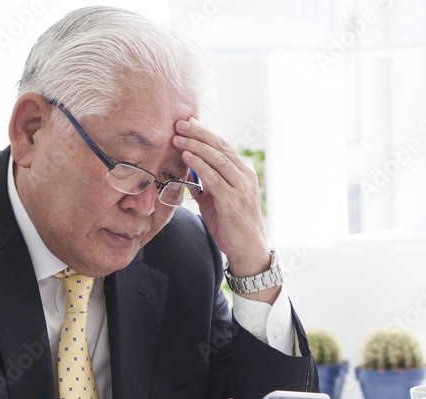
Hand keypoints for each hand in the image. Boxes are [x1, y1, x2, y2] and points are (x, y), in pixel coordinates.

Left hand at [172, 119, 270, 279]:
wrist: (247, 248)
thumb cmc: (230, 223)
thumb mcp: (215, 199)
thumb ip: (203, 184)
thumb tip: (185, 171)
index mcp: (242, 171)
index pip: (222, 145)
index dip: (204, 133)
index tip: (187, 122)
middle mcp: (244, 175)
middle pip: (220, 147)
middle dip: (199, 133)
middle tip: (180, 123)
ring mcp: (241, 187)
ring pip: (217, 159)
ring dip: (196, 146)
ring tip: (178, 137)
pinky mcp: (233, 201)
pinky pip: (214, 178)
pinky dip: (200, 166)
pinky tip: (187, 157)